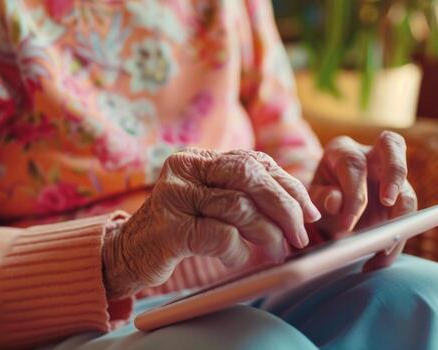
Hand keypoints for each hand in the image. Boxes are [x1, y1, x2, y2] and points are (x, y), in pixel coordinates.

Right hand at [103, 149, 320, 297]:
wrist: (127, 253)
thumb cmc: (178, 230)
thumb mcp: (208, 203)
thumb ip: (241, 195)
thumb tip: (300, 208)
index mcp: (197, 159)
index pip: (254, 161)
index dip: (287, 185)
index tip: (310, 210)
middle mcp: (184, 169)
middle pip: (249, 176)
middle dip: (285, 206)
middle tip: (301, 234)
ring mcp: (174, 196)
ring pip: (239, 207)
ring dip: (269, 234)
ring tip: (278, 252)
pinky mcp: (169, 228)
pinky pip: (220, 235)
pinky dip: (238, 250)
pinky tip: (238, 258)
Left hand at [308, 131, 417, 271]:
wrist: (329, 208)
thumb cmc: (319, 196)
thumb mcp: (312, 198)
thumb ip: (321, 197)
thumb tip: (336, 202)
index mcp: (342, 150)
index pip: (354, 165)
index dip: (354, 195)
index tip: (347, 225)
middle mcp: (370, 154)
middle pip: (392, 144)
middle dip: (394, 173)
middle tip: (388, 201)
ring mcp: (389, 174)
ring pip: (407, 186)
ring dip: (402, 218)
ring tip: (384, 251)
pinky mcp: (401, 195)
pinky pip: (408, 214)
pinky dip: (397, 239)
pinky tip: (381, 259)